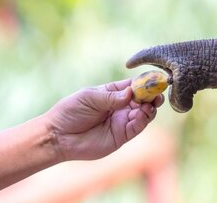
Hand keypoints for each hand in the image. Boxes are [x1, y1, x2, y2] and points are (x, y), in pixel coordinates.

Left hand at [45, 79, 163, 160]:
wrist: (59, 136)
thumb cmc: (70, 111)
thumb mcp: (90, 97)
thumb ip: (111, 97)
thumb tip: (131, 92)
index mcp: (113, 93)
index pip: (134, 85)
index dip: (145, 82)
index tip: (155, 79)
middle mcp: (121, 106)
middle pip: (143, 99)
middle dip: (152, 95)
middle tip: (158, 93)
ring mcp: (122, 121)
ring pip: (144, 113)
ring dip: (150, 107)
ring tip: (150, 104)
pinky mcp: (122, 136)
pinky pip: (137, 127)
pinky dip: (143, 120)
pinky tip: (142, 113)